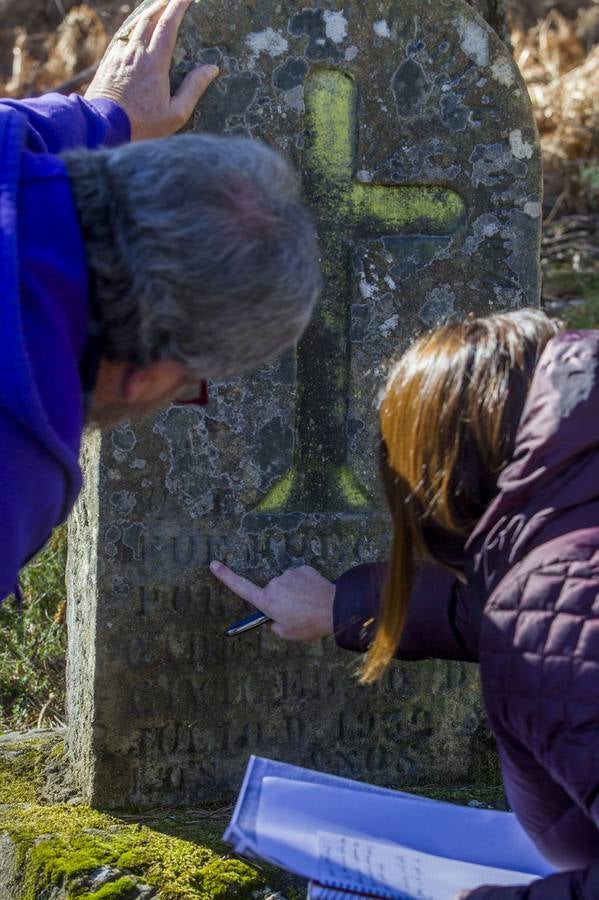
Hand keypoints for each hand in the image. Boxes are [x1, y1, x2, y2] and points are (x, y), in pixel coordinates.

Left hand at [85, 0, 218, 140]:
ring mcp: (120, 55)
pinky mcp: (108, 62)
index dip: (178, 6)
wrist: (105, 127)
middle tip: (173, 0)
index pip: (168, 25)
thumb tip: (212, 68)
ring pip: (135, 25)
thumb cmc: (143, 124)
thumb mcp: (176, 114)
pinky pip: (123, 38)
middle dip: (163, 4)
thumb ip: (194, 88)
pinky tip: (136, 33)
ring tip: (157, 11)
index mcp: (155, 62)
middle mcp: (136, 52)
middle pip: (150, 18)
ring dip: (148, 14)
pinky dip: (133, 30)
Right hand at [210, 562, 335, 640]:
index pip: (240, 587)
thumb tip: (270, 617)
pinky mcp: (302, 568)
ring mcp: (288, 574)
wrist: (335, 608)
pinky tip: (314, 595)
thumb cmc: (309, 624)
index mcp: (267, 601)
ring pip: (286, 585)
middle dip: (280, 600)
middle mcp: (274, 584)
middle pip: (271, 592)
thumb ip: (273, 625)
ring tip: (308, 605)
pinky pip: (299, 578)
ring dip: (294, 593)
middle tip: (297, 613)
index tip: (213, 564)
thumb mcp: (287, 633)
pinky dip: (304, 585)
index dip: (225, 576)